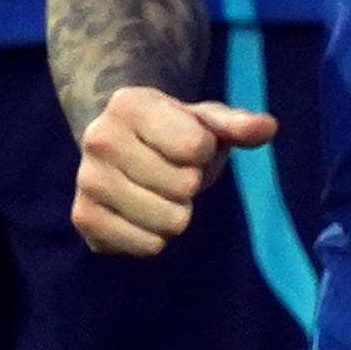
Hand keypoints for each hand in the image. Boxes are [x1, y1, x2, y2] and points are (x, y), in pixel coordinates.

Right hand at [73, 86, 271, 255]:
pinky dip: (157, 237)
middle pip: (184, 186)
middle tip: (172, 171)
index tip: (189, 144)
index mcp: (129, 104)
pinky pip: (147, 246)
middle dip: (190, 184)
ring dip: (176, 213)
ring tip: (159, 192)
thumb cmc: (174, 132)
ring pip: (168, 221)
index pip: (195, 146)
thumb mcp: (208, 120)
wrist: (122, 148)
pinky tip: (143, 215)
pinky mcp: (83, 218)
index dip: (204, 150)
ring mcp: (87, 180)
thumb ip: (238, 124)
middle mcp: (98, 138)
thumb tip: (267, 128)